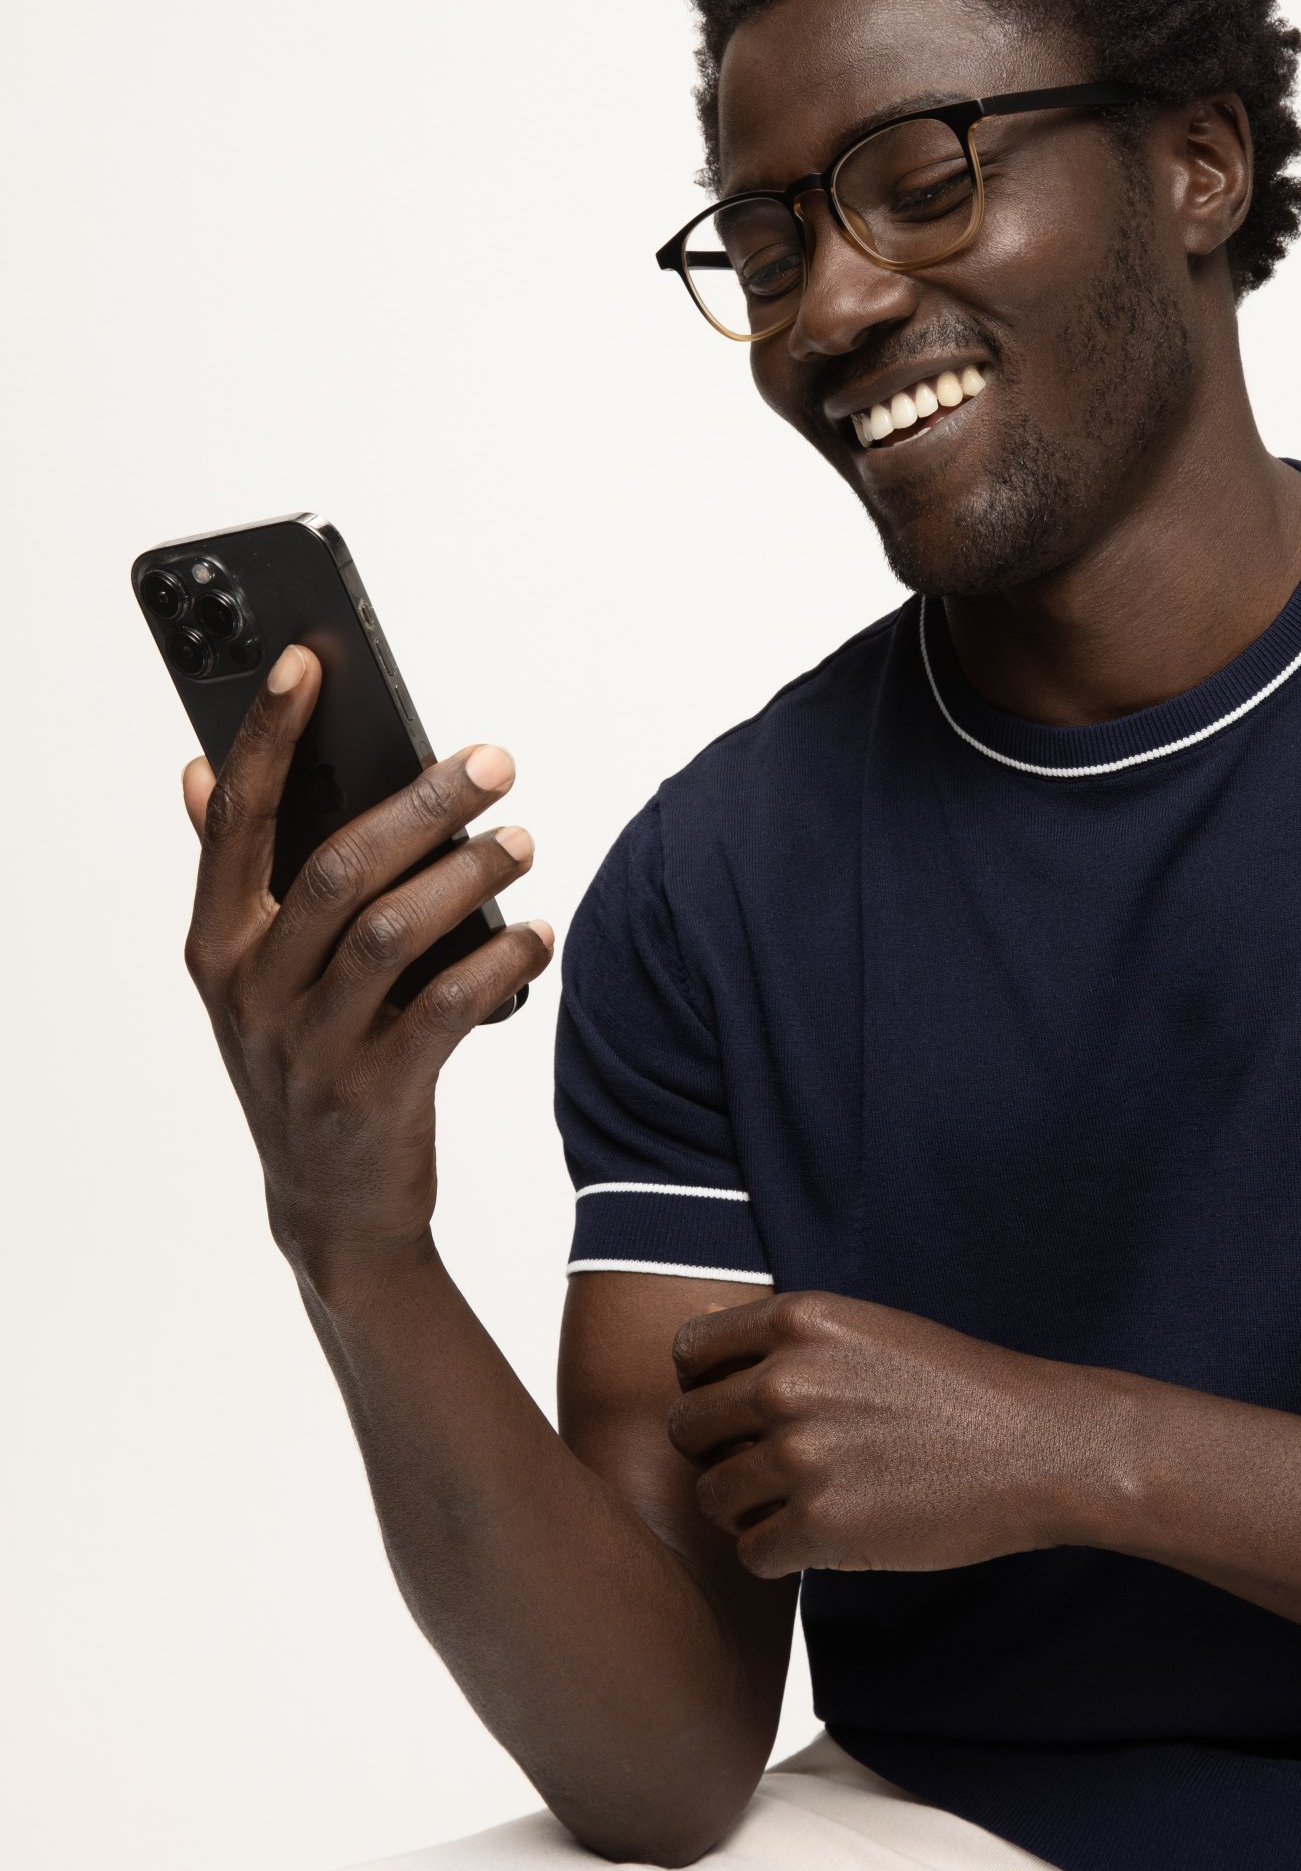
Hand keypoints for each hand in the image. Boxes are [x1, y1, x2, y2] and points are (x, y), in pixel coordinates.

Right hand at [180, 645, 555, 1278]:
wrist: (333, 1209)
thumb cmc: (306, 1061)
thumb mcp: (252, 976)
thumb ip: (235, 876)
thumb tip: (197, 769)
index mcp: (217, 946)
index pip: (237, 821)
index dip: (269, 737)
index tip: (308, 662)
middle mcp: (252, 991)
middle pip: (336, 867)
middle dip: (420, 801)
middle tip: (493, 760)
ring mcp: (311, 1047)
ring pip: (391, 931)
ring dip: (467, 874)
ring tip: (522, 838)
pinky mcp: (375, 1096)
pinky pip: (444, 1008)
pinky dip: (498, 960)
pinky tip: (534, 932)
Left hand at [666, 1289, 1119, 1577]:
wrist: (1041, 1445)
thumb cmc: (959, 1390)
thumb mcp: (868, 1331)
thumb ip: (791, 1349)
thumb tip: (712, 1387)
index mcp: (798, 1320)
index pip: (691, 1354)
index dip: (707, 1388)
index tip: (737, 1412)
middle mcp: (787, 1381)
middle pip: (688, 1428)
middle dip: (719, 1452)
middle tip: (766, 1468)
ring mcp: (801, 1456)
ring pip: (711, 1498)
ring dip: (744, 1510)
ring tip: (797, 1505)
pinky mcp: (821, 1527)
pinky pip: (750, 1553)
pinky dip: (776, 1554)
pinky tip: (819, 1539)